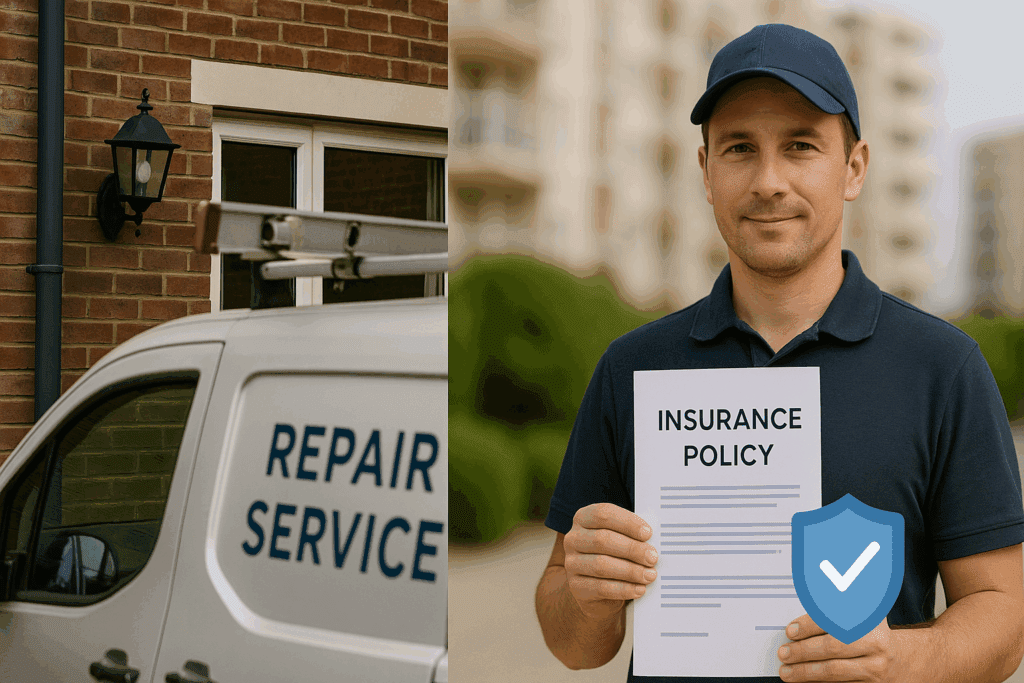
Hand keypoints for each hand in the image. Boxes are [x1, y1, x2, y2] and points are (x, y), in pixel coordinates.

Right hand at [562, 503, 657, 619]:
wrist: (597, 589)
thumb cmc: (614, 556)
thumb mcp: (621, 539)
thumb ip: (634, 534)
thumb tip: (655, 539)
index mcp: (583, 519)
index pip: (603, 514)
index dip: (627, 523)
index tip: (648, 533)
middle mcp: (573, 539)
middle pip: (603, 539)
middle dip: (632, 549)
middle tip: (653, 557)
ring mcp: (571, 563)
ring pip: (601, 565)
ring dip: (630, 570)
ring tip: (650, 575)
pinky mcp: (576, 587)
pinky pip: (601, 588)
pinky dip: (624, 589)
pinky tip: (639, 589)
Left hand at [777, 615, 903, 681]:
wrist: (901, 661)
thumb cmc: (871, 635)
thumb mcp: (861, 614)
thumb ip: (836, 608)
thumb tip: (804, 608)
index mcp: (869, 621)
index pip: (833, 622)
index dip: (808, 626)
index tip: (791, 631)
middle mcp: (874, 645)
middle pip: (833, 648)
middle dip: (803, 651)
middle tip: (784, 653)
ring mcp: (874, 669)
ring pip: (835, 671)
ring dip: (806, 672)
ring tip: (787, 672)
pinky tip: (804, 682)